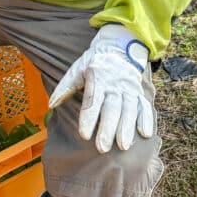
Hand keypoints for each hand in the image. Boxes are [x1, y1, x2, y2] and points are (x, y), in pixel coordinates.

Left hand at [48, 24, 154, 152]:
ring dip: (127, 129)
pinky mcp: (139, 92)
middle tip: (102, 148)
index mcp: (98, 78)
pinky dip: (146, 119)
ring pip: (129, 109)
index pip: (92, 100)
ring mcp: (129, 88)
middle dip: (108, 128)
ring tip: (123, 146)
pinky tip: (145, 134)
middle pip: (112, 108)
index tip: (84, 135)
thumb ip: (65, 87)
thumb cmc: (93, 63)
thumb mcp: (77, 70)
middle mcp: (115, 84)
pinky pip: (144, 106)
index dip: (88, 118)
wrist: (118, 48)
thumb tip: (51, 105)